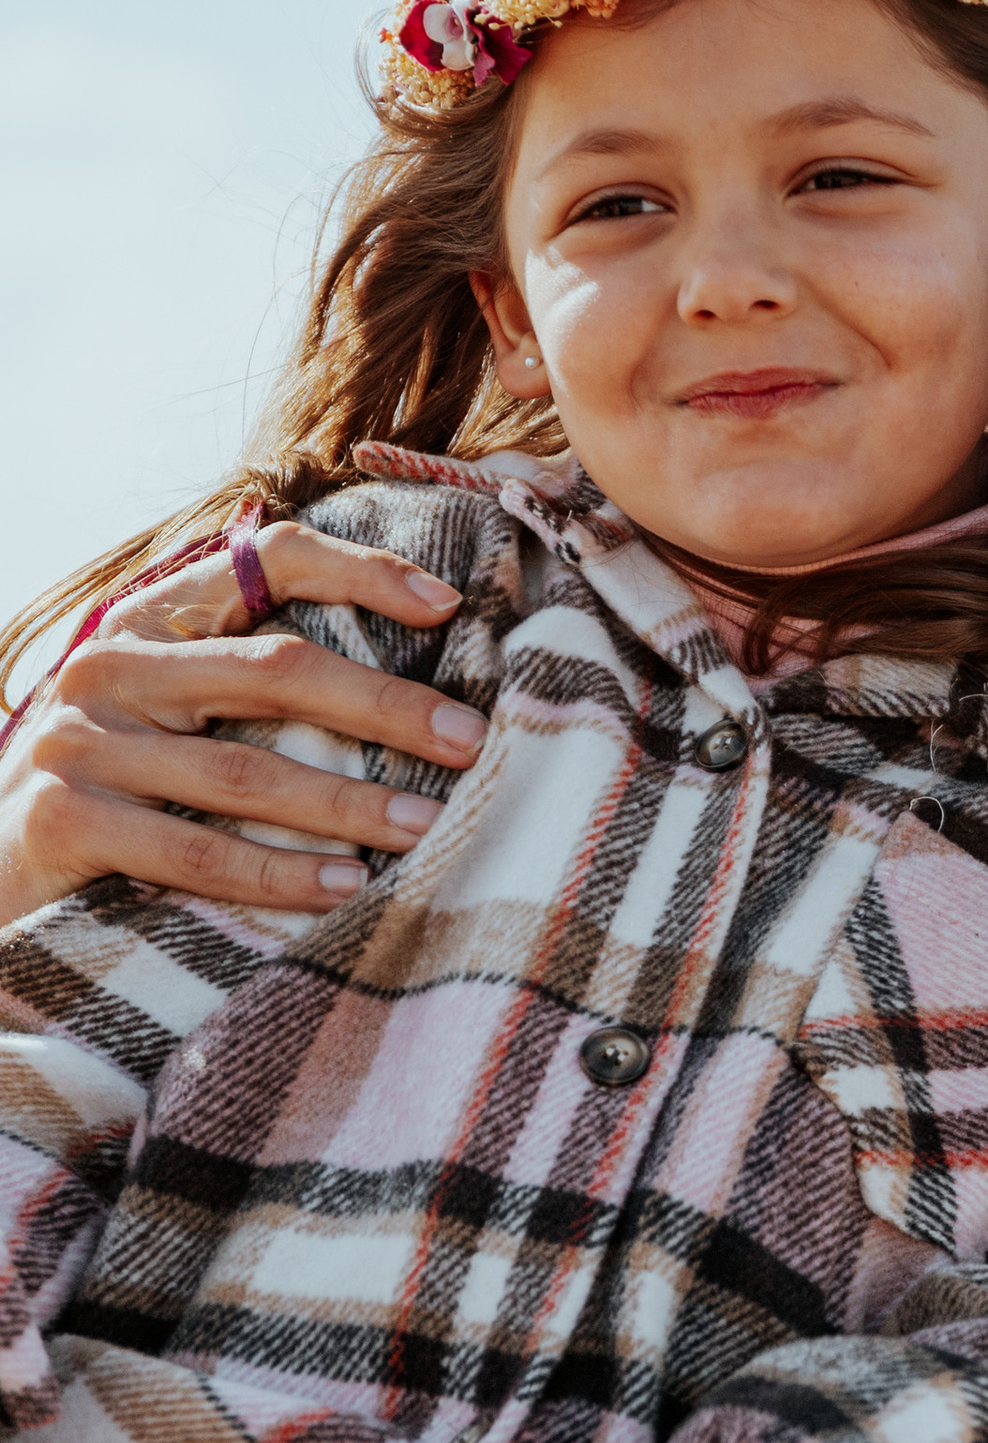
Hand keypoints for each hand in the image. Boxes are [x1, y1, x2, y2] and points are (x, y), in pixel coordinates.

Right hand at [0, 523, 484, 933]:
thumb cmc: (107, 789)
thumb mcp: (165, 712)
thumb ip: (246, 681)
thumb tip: (405, 685)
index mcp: (148, 621)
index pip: (266, 558)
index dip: (360, 571)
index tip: (445, 603)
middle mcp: (110, 666)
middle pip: (275, 669)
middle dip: (384, 707)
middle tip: (468, 740)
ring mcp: (81, 742)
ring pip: (245, 773)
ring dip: (348, 803)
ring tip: (425, 824)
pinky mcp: (64, 820)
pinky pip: (196, 852)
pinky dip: (279, 873)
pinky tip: (343, 884)